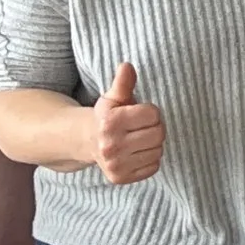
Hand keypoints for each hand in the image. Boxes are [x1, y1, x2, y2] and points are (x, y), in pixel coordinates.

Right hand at [89, 62, 163, 184]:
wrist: (86, 142)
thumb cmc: (106, 116)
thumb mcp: (113, 97)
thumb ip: (123, 82)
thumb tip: (126, 65)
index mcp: (110, 123)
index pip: (153, 114)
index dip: (150, 112)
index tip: (140, 113)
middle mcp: (110, 146)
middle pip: (158, 134)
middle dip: (154, 127)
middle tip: (142, 127)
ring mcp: (114, 165)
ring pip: (158, 151)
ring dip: (153, 144)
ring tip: (138, 139)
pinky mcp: (120, 178)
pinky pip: (153, 167)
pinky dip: (150, 159)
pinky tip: (136, 153)